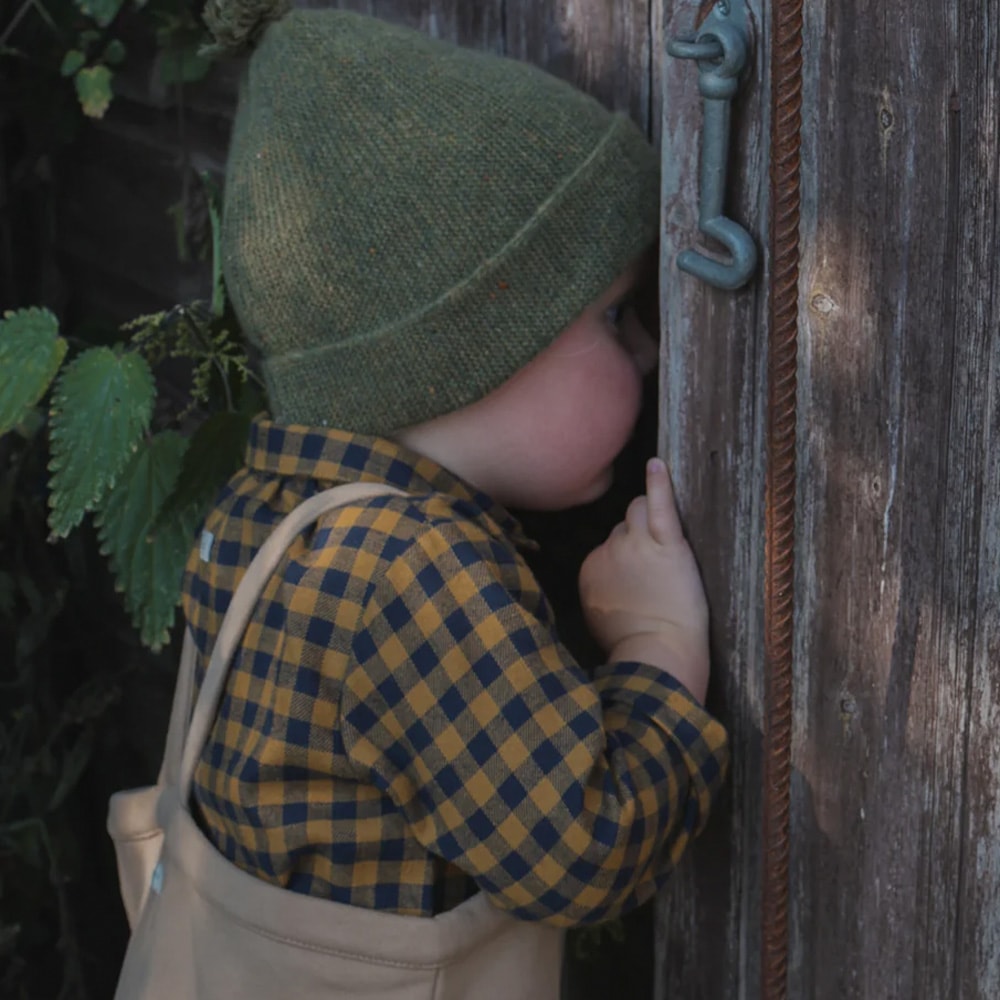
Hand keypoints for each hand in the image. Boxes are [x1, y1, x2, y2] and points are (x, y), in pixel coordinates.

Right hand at [578, 458, 709, 700]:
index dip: (627, 556)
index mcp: (591, 569)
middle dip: (639, 536)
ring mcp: (637, 544)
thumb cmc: (633, 644)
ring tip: (667, 542)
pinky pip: (660, 504)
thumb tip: (608, 579)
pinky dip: (659, 482)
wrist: (657, 652)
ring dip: (651, 519)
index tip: (641, 576)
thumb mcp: (598, 616)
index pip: (608, 544)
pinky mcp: (667, 543)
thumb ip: (600, 589)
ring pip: (639, 511)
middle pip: (624, 526)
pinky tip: (658, 464)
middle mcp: (608, 550)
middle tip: (658, 563)